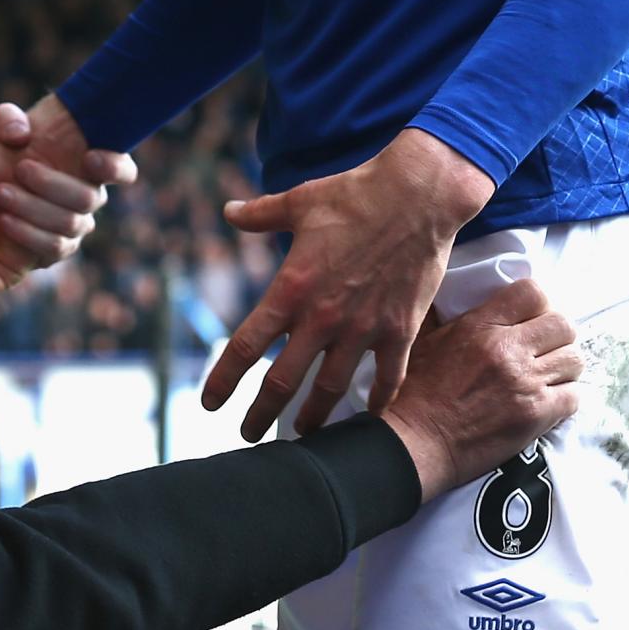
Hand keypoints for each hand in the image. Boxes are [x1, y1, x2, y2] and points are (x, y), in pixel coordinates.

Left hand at [0, 98, 132, 292]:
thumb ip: (7, 120)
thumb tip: (21, 134)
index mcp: (84, 172)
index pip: (121, 170)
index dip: (115, 166)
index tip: (90, 157)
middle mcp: (81, 207)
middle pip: (88, 200)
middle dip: (55, 184)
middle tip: (20, 169)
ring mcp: (65, 236)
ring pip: (67, 231)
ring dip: (35, 212)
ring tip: (0, 196)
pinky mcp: (40, 259)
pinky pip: (47, 255)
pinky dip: (25, 239)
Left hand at [203, 127, 494, 440]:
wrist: (419, 196)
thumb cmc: (356, 195)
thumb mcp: (299, 201)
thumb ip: (261, 215)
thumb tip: (228, 212)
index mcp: (291, 288)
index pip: (244, 346)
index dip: (223, 379)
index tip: (209, 403)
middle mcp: (322, 317)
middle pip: (282, 382)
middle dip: (261, 415)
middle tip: (248, 434)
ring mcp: (363, 329)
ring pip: (331, 390)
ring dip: (313, 418)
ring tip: (303, 435)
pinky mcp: (400, 330)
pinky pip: (388, 379)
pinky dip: (378, 401)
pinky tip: (371, 415)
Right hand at [376, 279, 583, 500]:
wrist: (419, 442)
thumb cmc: (416, 392)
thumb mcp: (427, 339)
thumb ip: (451, 315)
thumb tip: (463, 296)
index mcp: (481, 325)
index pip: (533, 293)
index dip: (537, 304)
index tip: (529, 319)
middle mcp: (508, 349)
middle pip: (562, 325)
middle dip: (556, 336)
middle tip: (543, 348)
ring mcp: (526, 383)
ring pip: (574, 360)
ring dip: (563, 367)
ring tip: (547, 376)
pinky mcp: (536, 415)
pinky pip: (574, 396)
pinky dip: (565, 397)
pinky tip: (548, 401)